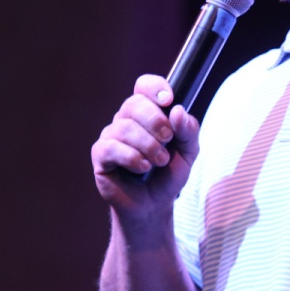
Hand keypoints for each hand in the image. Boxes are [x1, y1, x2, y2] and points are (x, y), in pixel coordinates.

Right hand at [92, 74, 200, 211]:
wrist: (154, 204)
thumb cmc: (168, 174)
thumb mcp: (188, 151)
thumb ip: (188, 130)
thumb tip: (177, 110)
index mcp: (147, 112)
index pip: (144, 86)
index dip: (155, 88)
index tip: (168, 100)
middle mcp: (126, 119)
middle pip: (134, 103)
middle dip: (156, 121)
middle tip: (168, 140)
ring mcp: (111, 136)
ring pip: (125, 127)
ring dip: (148, 146)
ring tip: (159, 162)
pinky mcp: (101, 156)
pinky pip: (112, 148)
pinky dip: (132, 158)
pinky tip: (143, 168)